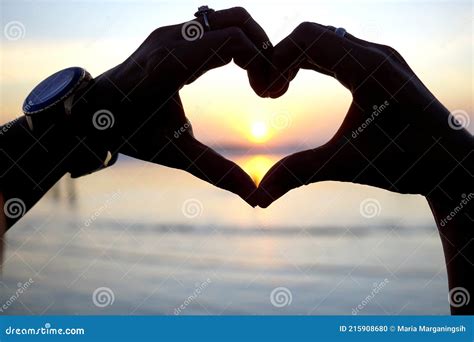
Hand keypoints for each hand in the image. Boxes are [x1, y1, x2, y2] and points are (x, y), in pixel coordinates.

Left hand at [74, 7, 282, 206]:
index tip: (268, 94)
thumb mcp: (175, 153)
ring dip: (251, 43)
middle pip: (237, 21)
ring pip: (228, 18)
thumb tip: (255, 197)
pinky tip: (239, 70)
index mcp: (170, 65)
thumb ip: (216, 172)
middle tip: (269, 84)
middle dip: (263, 48)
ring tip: (257, 77)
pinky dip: (235, 41)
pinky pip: (214, 26)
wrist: (94, 111)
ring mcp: (170, 31)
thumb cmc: (131, 133)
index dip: (262, 62)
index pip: (232, 41)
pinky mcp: (172, 33)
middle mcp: (171, 38)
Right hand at [258, 22, 472, 314]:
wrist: (450, 163)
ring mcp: (380, 56)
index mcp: (369, 69)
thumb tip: (258, 198)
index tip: (263, 94)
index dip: (275, 60)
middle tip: (266, 93)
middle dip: (280, 58)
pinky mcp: (380, 65)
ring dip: (294, 58)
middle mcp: (376, 53)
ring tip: (278, 91)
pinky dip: (310, 61)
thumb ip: (298, 174)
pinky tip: (297, 85)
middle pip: (311, 33)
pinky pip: (335, 48)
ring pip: (323, 38)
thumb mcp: (346, 165)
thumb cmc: (406, 163)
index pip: (308, 40)